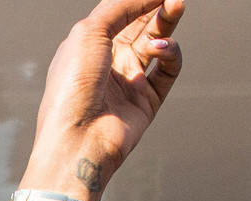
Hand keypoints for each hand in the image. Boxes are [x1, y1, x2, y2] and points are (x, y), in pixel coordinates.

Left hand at [24, 0, 184, 200]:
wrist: (77, 138)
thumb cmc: (73, 84)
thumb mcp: (89, 31)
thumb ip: (120, 6)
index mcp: (87, 46)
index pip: (120, 13)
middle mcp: (108, 63)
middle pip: (141, 25)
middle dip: (159, 5)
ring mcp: (129, 81)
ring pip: (158, 43)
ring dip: (168, 22)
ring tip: (176, 6)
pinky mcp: (148, 100)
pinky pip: (169, 69)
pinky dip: (171, 53)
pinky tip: (161, 48)